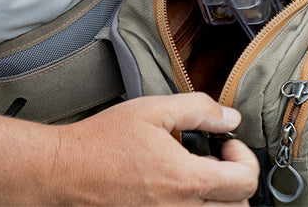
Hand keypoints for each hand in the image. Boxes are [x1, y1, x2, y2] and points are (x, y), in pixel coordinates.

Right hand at [53, 93, 258, 204]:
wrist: (62, 173)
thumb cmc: (102, 142)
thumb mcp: (153, 111)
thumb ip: (199, 110)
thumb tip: (231, 118)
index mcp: (185, 180)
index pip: (246, 182)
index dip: (244, 158)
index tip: (226, 145)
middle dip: (235, 180)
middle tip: (216, 161)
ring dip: (218, 198)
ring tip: (197, 177)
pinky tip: (178, 192)